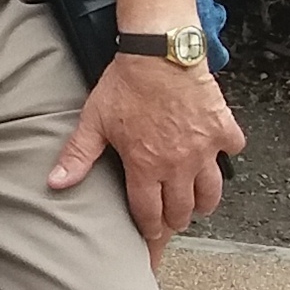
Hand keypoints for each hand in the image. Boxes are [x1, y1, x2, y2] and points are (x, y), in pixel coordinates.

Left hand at [46, 53, 244, 268]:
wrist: (161, 52)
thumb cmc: (127, 83)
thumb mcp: (95, 120)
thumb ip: (78, 155)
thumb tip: (55, 182)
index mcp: (146, 166)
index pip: (150, 214)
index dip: (149, 231)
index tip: (149, 237)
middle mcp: (178, 164)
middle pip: (183, 210)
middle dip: (176, 220)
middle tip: (172, 220)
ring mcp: (204, 149)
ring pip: (212, 192)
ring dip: (203, 202)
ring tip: (196, 203)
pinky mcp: (223, 129)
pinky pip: (233, 151)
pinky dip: (227, 154)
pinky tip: (216, 153)